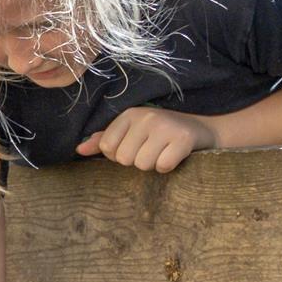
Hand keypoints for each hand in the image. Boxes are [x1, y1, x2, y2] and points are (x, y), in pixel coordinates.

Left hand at [75, 106, 214, 172]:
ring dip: (153, 165)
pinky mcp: (182, 139)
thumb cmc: (161, 134)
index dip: (119, 155)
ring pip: (142, 164)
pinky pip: (162, 166)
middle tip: (152, 150)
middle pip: (124, 159)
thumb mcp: (132, 132)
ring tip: (163, 151)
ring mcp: (165, 127)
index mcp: (130, 114)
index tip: (136, 146)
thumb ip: (105, 140)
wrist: (201, 130)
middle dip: (137, 161)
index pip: (107, 147)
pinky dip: (168, 167)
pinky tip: (174, 156)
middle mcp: (146, 117)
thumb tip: (79, 149)